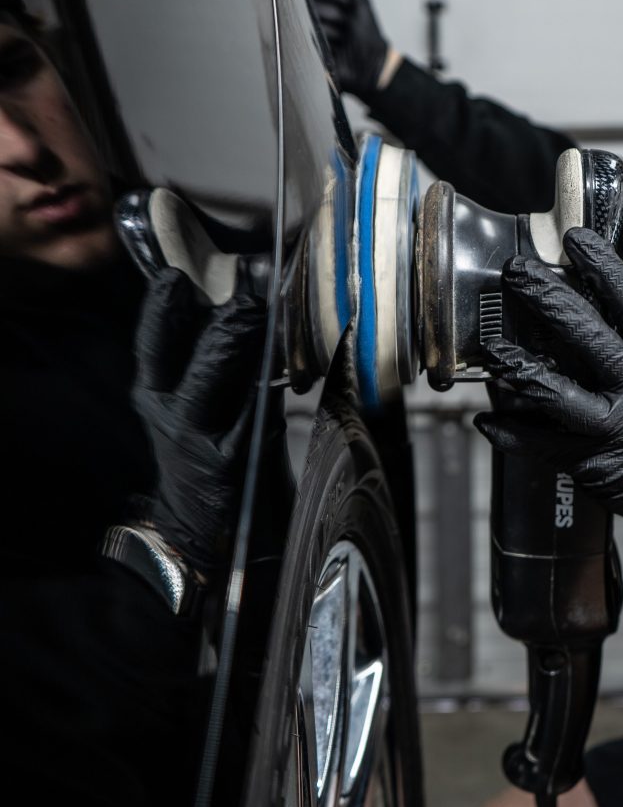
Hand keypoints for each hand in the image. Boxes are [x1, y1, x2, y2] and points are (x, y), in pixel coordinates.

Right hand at [133, 268, 266, 572]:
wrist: (194, 531)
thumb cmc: (201, 454)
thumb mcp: (190, 407)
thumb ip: (210, 364)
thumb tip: (244, 311)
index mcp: (154, 391)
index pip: (152, 338)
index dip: (163, 305)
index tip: (176, 274)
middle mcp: (168, 411)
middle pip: (179, 353)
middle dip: (215, 320)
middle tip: (243, 294)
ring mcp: (197, 436)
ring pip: (213, 378)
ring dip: (238, 344)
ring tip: (259, 317)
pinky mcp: (230, 460)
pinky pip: (253, 414)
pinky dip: (268, 388)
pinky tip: (286, 368)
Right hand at [306, 0, 388, 98]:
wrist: (371, 65)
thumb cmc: (366, 31)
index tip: (342, 3)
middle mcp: (311, 12)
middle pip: (308, 0)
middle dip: (331, 13)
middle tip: (345, 26)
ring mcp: (306, 31)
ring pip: (307, 19)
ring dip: (329, 31)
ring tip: (340, 40)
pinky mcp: (304, 50)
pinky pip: (301, 39)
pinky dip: (318, 42)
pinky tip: (329, 48)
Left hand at [474, 227, 622, 558]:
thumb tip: (577, 297)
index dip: (604, 267)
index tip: (576, 239)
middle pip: (588, 337)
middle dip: (547, 300)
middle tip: (516, 275)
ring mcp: (613, 426)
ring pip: (556, 393)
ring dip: (518, 367)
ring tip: (493, 348)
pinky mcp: (589, 461)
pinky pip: (538, 443)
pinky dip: (508, 430)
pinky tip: (487, 416)